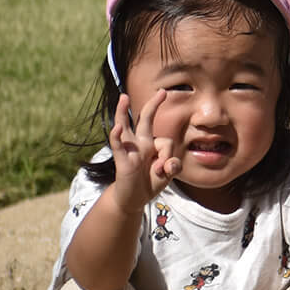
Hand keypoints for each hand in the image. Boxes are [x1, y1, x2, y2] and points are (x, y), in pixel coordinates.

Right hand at [107, 90, 179, 204]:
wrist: (133, 198)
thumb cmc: (150, 182)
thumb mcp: (167, 175)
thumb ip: (173, 166)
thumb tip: (166, 164)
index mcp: (152, 145)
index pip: (167, 142)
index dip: (170, 156)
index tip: (168, 169)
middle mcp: (140, 144)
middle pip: (145, 120)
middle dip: (153, 105)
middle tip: (162, 91)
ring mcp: (130, 150)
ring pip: (125, 127)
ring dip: (122, 112)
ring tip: (123, 97)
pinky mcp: (122, 160)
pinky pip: (118, 145)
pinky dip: (116, 136)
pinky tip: (116, 128)